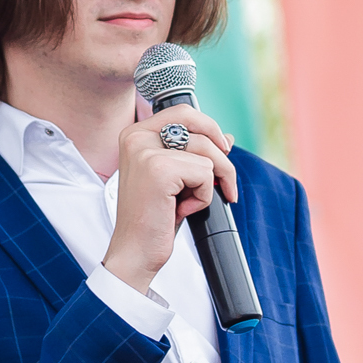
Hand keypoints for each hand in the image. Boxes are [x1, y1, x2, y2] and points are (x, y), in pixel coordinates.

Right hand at [101, 104, 236, 294]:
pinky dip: (203, 197)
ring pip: (208, 154)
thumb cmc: (154, 218)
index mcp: (136, 134)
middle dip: (223, 160)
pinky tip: (182, 209)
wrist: (135, 251)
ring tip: (188, 203)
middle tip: (226, 186)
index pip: (184, 112)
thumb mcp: (178, 180)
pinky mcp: (159, 169)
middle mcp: (137, 137)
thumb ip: (197, 155)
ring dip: (210, 184)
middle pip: (201, 131)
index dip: (210, 128)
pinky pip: (205, 174)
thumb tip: (228, 138)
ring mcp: (146, 151)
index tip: (224, 150)